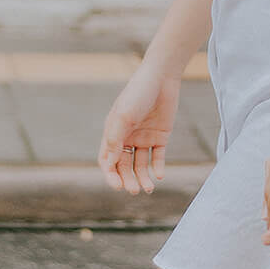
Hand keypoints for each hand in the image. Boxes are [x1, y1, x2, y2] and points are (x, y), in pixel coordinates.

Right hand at [98, 58, 179, 195]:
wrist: (161, 77)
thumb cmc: (137, 94)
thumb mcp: (123, 116)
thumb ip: (115, 140)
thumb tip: (109, 164)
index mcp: (113, 133)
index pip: (108, 161)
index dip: (110, 175)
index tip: (118, 186)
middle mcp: (127, 137)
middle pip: (124, 166)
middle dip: (127, 180)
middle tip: (135, 190)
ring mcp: (144, 137)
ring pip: (140, 164)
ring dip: (142, 177)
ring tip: (148, 188)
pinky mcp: (160, 136)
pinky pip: (157, 156)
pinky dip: (157, 167)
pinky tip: (159, 175)